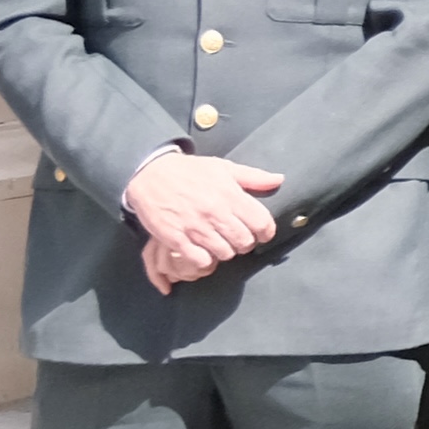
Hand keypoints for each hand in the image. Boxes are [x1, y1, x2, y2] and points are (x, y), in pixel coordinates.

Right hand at [122, 150, 287, 290]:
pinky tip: (202, 250)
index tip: (260, 233)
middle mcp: (214, 212)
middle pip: (244, 242)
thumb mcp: (223, 168)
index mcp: (229, 194)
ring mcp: (195, 227)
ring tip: (219, 243)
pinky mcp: (176, 238)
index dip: (265, 232)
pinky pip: (201, 260)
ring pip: (225, 253)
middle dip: (245, 243)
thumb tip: (279, 180)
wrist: (149, 174)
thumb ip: (253, 177)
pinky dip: (205, 259)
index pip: (261, 223)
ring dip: (225, 251)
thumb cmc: (189, 171)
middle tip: (237, 238)